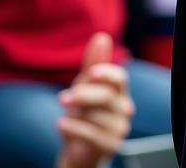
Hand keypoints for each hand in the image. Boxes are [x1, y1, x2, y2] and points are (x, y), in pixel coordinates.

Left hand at [56, 34, 133, 167]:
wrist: (80, 149)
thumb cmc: (84, 112)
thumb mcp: (85, 86)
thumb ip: (93, 63)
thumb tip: (101, 36)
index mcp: (119, 90)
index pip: (119, 78)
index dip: (107, 73)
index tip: (91, 73)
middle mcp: (124, 107)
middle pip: (107, 96)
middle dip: (83, 95)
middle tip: (62, 98)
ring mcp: (120, 127)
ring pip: (98, 117)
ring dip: (75, 115)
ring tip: (62, 116)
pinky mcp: (112, 145)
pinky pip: (93, 136)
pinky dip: (75, 130)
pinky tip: (61, 124)